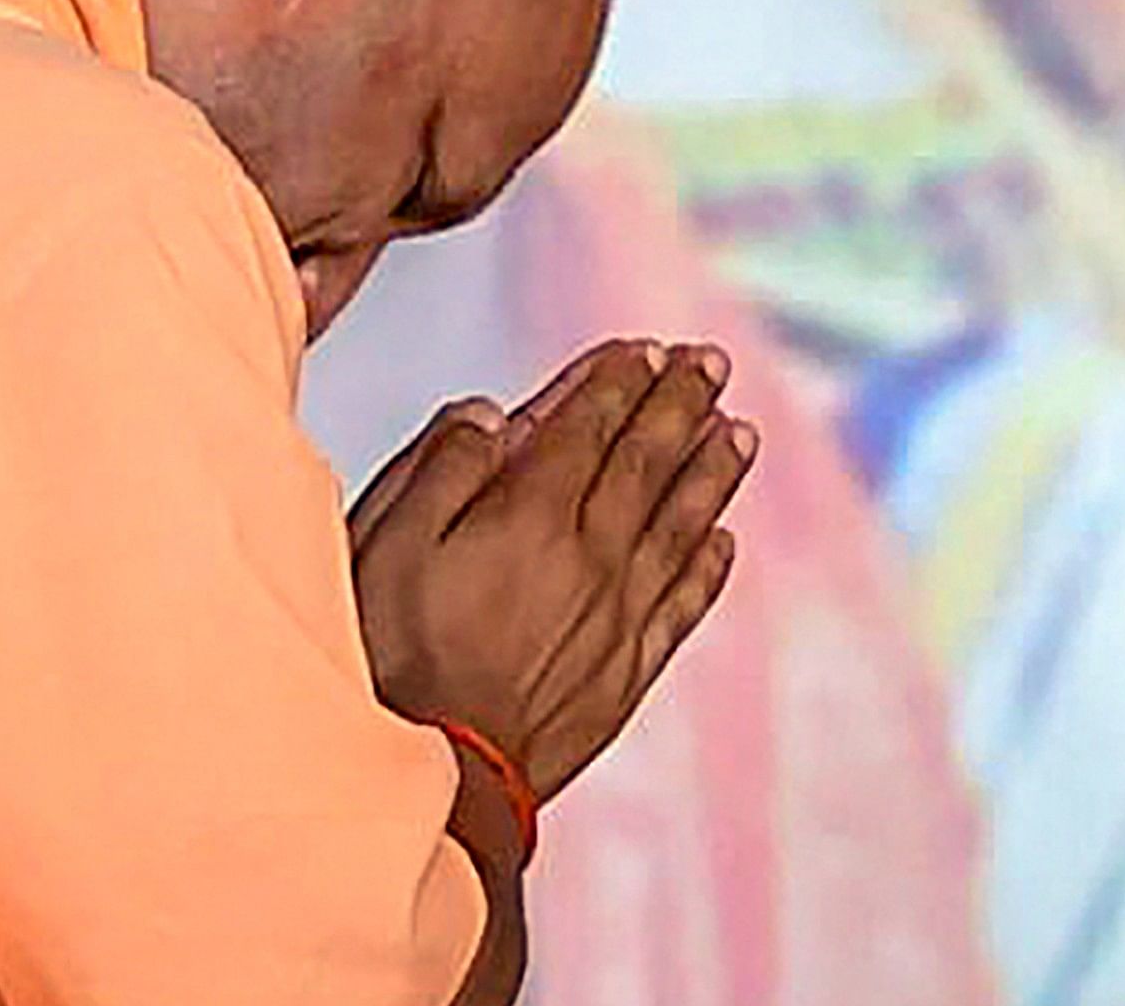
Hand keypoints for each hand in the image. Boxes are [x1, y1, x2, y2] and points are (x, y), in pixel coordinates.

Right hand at [349, 339, 754, 804]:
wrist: (435, 775)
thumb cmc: (393, 658)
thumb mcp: (385, 545)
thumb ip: (442, 470)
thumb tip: (489, 413)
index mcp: (529, 515)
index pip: (588, 427)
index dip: (619, 381)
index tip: (646, 350)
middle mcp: (589, 555)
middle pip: (647, 461)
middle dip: (680, 404)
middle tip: (710, 363)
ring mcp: (616, 615)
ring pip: (681, 525)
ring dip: (711, 472)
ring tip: (738, 432)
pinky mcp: (626, 671)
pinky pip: (682, 605)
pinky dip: (708, 568)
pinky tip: (723, 540)